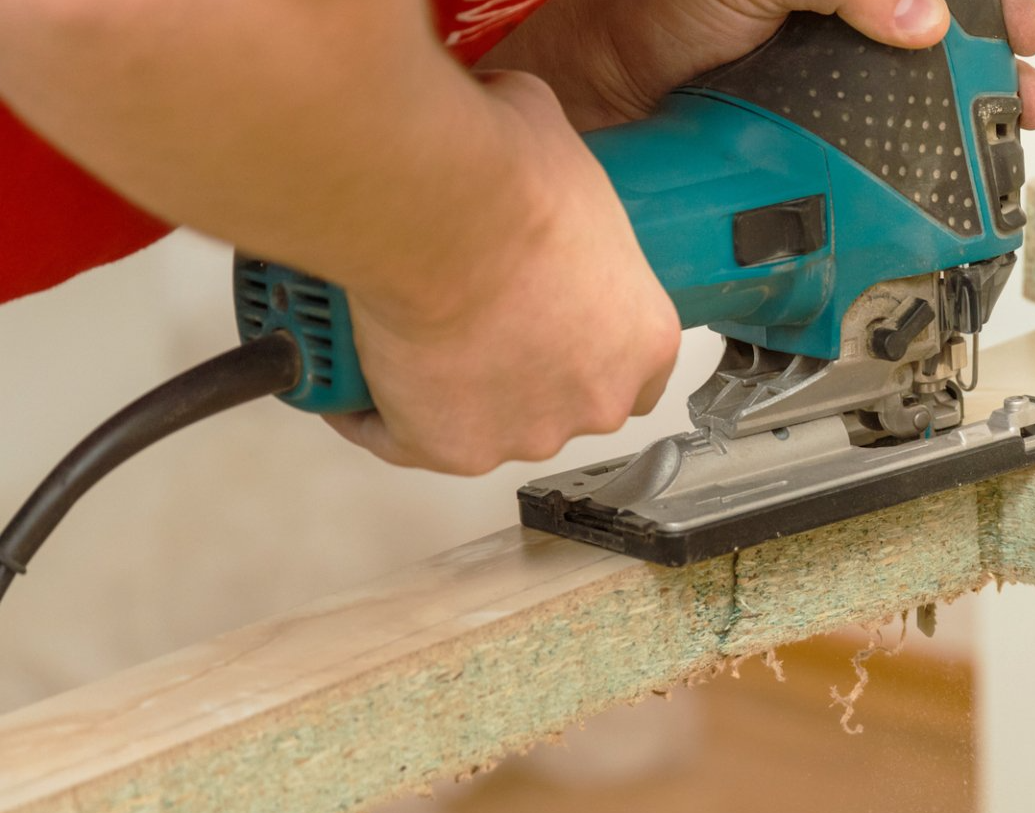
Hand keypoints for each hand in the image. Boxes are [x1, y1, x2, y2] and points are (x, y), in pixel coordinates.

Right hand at [324, 72, 681, 474]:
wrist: (441, 212)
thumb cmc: (511, 188)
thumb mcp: (560, 148)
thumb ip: (555, 172)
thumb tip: (515, 133)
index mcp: (644, 340)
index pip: (633, 371)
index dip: (583, 345)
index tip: (547, 324)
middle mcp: (596, 399)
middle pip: (559, 401)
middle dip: (517, 368)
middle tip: (469, 317)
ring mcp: (524, 432)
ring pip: (484, 421)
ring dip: (449, 388)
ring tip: (408, 334)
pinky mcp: (451, 448)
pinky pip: (401, 438)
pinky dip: (372, 410)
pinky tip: (357, 374)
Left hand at [479, 0, 1034, 131]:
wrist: (585, 92)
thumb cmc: (651, 15)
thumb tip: (922, 15)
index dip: (991, 12)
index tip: (1022, 35)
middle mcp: (836, 31)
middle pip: (941, 49)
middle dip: (993, 73)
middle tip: (1022, 101)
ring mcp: (820, 90)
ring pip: (914, 107)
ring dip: (964, 130)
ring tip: (996, 148)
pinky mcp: (800, 147)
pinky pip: (869, 160)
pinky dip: (908, 177)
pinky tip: (931, 191)